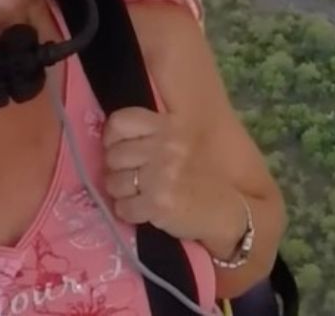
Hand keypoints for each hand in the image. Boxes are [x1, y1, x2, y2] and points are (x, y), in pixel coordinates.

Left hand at [102, 107, 242, 251]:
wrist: (226, 211)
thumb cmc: (198, 175)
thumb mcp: (180, 141)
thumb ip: (151, 134)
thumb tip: (108, 141)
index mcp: (169, 127)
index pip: (120, 122)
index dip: (112, 138)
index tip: (118, 149)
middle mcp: (165, 147)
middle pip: (113, 155)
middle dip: (116, 170)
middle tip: (130, 178)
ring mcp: (161, 176)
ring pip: (113, 183)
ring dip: (120, 193)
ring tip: (136, 195)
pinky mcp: (159, 204)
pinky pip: (122, 208)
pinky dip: (127, 212)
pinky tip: (141, 211)